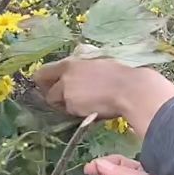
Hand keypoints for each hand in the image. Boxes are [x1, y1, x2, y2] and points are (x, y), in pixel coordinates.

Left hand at [33, 59, 173, 129]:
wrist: (130, 90)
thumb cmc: (121, 75)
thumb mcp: (98, 62)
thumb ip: (84, 67)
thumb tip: (80, 68)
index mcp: (71, 62)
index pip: (43, 71)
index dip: (44, 80)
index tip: (51, 86)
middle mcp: (65, 75)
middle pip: (43, 87)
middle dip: (49, 93)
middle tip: (60, 99)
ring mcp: (67, 91)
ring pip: (55, 101)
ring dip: (63, 104)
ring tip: (81, 105)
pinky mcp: (73, 105)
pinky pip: (68, 111)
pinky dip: (75, 112)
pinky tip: (89, 110)